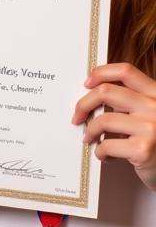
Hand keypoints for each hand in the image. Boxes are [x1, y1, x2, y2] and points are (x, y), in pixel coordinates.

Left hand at [74, 63, 155, 190]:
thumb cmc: (155, 142)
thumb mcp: (148, 114)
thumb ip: (130, 101)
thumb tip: (91, 92)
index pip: (125, 71)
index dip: (101, 73)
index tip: (86, 83)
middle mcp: (155, 107)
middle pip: (106, 92)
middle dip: (83, 104)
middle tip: (77, 117)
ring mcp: (151, 128)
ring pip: (103, 120)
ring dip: (90, 131)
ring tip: (90, 139)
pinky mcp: (143, 150)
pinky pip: (107, 145)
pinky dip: (99, 151)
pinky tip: (104, 155)